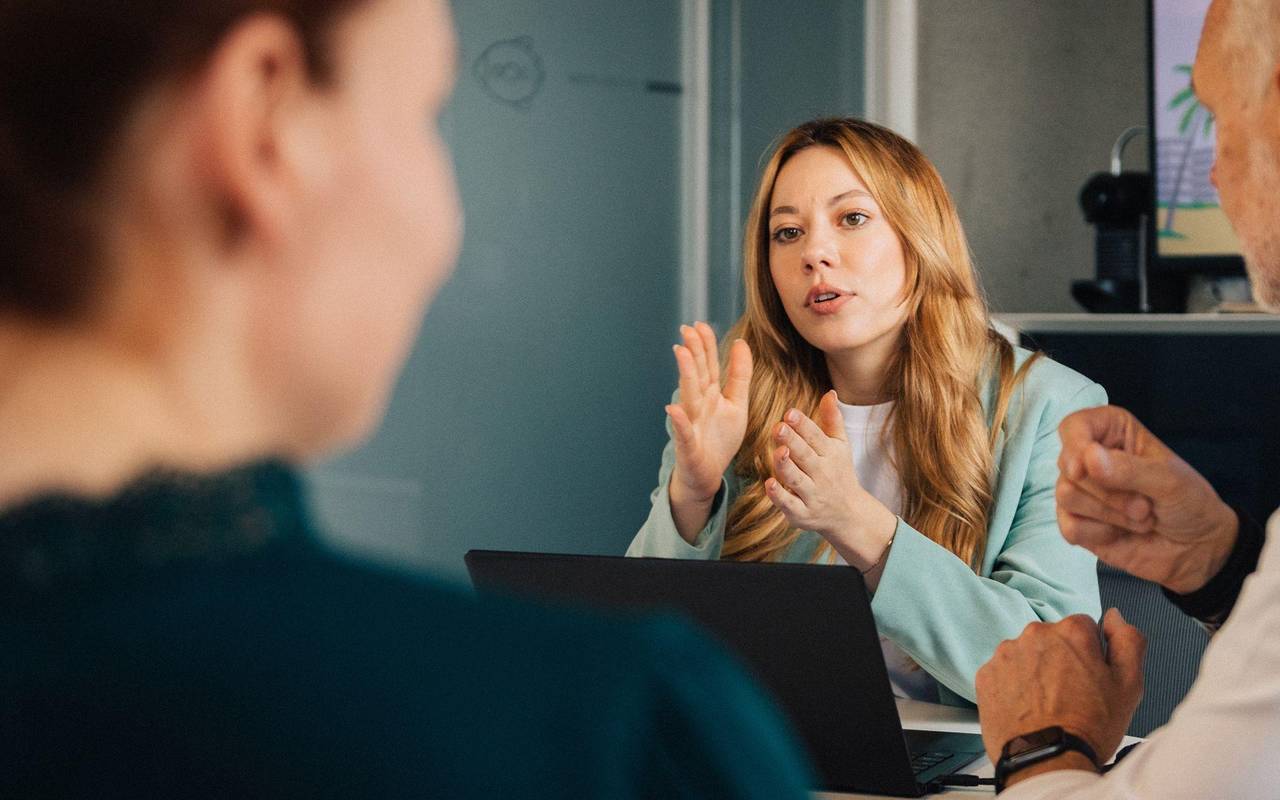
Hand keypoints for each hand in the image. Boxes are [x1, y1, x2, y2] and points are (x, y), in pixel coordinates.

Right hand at [666, 322, 751, 505]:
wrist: (707, 475)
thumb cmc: (719, 439)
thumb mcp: (736, 404)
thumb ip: (739, 375)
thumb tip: (741, 342)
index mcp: (710, 395)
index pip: (708, 366)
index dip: (705, 346)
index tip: (701, 325)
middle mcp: (698, 405)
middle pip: (696, 375)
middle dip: (693, 352)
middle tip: (687, 329)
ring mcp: (691, 424)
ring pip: (688, 396)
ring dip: (685, 375)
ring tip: (681, 353)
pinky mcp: (689, 446)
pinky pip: (684, 432)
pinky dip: (679, 421)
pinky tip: (672, 408)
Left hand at [764, 390, 895, 570]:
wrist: (848, 513)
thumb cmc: (839, 472)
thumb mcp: (840, 445)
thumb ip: (832, 419)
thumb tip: (830, 392)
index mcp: (830, 454)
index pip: (816, 437)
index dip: (803, 425)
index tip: (790, 413)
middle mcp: (822, 474)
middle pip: (805, 456)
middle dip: (793, 441)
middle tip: (779, 427)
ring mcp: (812, 495)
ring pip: (797, 479)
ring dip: (786, 466)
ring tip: (777, 451)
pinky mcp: (802, 514)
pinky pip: (790, 505)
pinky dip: (779, 496)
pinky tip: (769, 484)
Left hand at [976, 610, 1145, 781]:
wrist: (1047, 760)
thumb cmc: (1087, 727)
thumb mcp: (1129, 684)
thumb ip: (1128, 640)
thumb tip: (1114, 617)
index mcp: (1072, 632)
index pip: (1085, 627)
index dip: (1091, 654)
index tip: (1090, 676)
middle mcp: (1035, 635)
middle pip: (1054, 639)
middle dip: (1062, 660)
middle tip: (1071, 694)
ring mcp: (1007, 653)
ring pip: (1027, 655)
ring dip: (1036, 671)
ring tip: (1049, 704)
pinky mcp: (986, 673)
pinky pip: (1004, 672)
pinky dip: (1013, 685)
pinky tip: (1028, 707)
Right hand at [1056, 405, 1237, 593]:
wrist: (1198, 549)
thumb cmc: (1189, 503)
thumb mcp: (1168, 480)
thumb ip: (1127, 469)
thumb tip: (1087, 458)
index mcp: (1113, 434)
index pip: (1075, 426)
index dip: (1074, 444)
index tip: (1082, 468)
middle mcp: (1090, 460)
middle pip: (1068, 467)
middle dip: (1109, 492)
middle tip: (1144, 504)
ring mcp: (1082, 493)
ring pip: (1066, 496)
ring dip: (1110, 514)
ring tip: (1140, 518)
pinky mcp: (1077, 523)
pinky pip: (1068, 526)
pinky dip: (1099, 534)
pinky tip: (1120, 534)